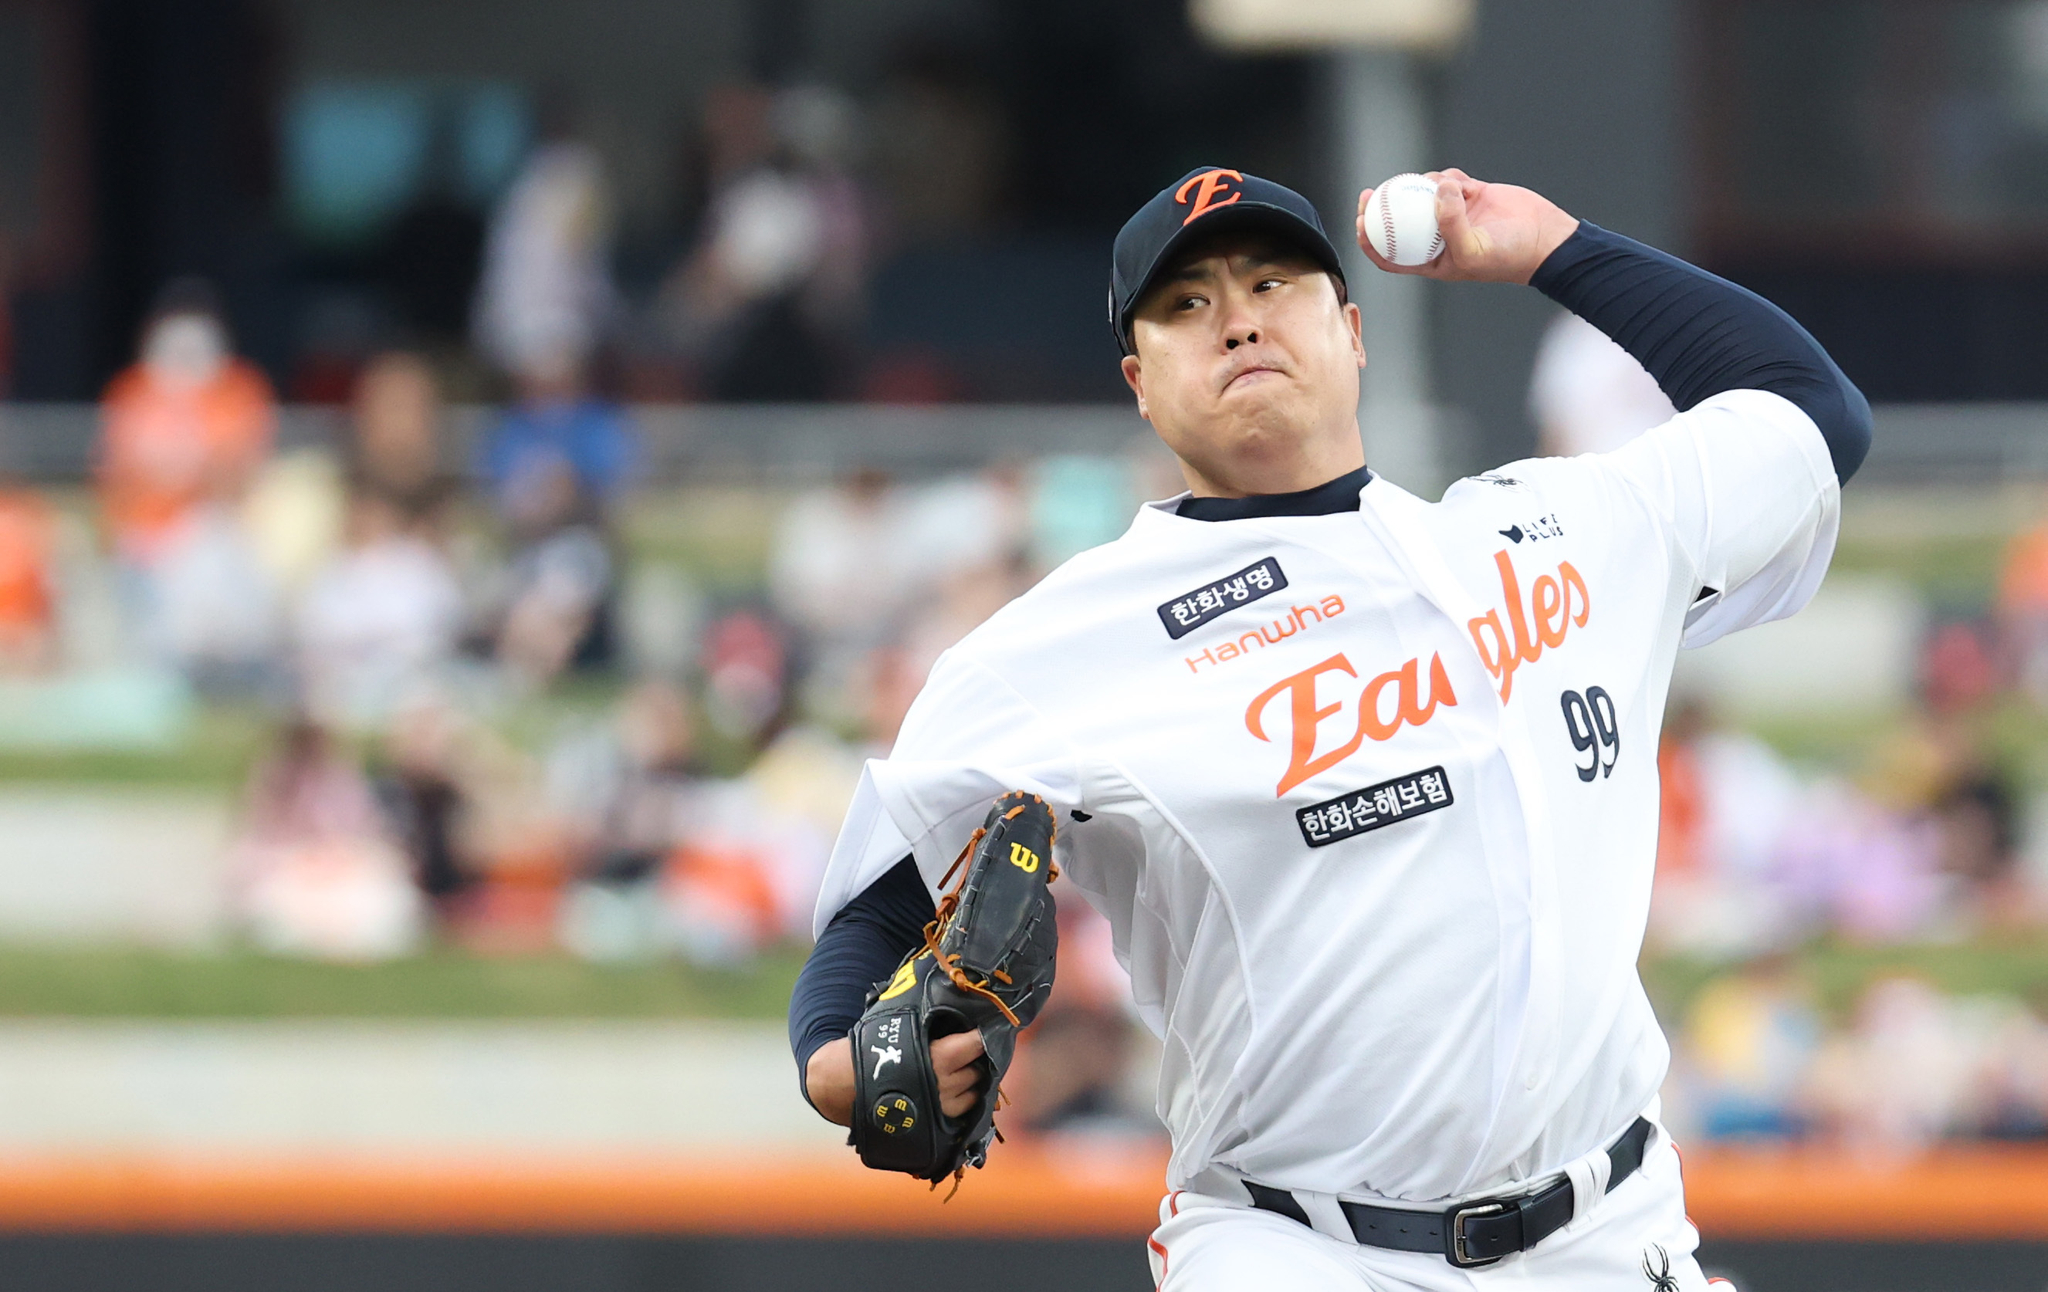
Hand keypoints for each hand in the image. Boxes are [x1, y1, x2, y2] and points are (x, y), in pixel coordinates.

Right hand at [803, 1030, 988, 1126]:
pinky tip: (957, 1090)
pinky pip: (964, 1113)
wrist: (844, 1085)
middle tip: (969, 1049)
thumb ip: (926, 1018)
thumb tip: (946, 994)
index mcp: (941, 1057)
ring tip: (962, 1070)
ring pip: (974, 1093)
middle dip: (976, 1059)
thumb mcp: (899, 1025)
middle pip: (978, 1069)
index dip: (983, 1035)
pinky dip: (964, 1100)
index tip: (987, 1028)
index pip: (977, 1044)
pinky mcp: (938, 1126)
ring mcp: (943, 1109)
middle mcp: (947, 1085)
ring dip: (972, 1082)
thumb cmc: (871, 1049)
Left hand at [1356, 169, 1578, 284]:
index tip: (1358, 224)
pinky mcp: (1470, 194)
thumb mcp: (1472, 249)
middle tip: (1369, 193)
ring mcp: (1453, 214)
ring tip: (1445, 189)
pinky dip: (1449, 178)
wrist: (1544, 239)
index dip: (1368, 241)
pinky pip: (1448, 180)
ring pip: (1424, 194)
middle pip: (1398, 221)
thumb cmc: (1507, 256)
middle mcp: (1437, 236)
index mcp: (1431, 260)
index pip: (1389, 255)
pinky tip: (1461, 183)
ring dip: (1426, 187)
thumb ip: (1450, 223)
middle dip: (1379, 207)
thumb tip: (1434, 191)